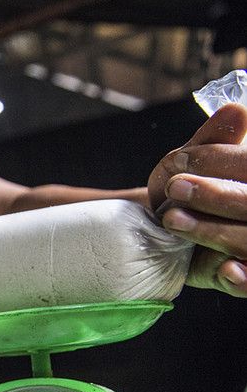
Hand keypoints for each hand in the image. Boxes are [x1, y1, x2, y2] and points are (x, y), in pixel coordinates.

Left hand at [147, 103, 246, 296]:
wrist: (154, 229)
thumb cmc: (182, 186)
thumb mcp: (192, 160)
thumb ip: (214, 139)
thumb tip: (237, 111)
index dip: (223, 162)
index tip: (181, 159)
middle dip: (218, 196)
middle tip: (174, 188)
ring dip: (215, 232)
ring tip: (172, 220)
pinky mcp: (246, 278)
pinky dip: (243, 279)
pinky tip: (227, 271)